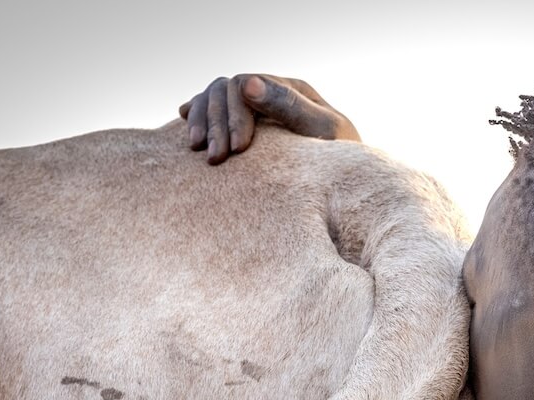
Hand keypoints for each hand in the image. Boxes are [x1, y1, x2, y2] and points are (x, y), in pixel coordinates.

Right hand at [179, 74, 361, 163]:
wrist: (347, 182)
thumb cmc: (341, 159)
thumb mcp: (323, 131)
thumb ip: (289, 106)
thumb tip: (247, 83)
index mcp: (290, 89)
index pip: (246, 85)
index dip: (235, 114)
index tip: (237, 149)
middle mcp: (271, 93)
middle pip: (225, 91)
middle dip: (217, 123)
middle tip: (215, 158)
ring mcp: (257, 107)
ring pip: (214, 98)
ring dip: (202, 121)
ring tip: (197, 149)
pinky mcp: (246, 125)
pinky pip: (213, 111)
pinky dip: (198, 116)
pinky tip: (186, 123)